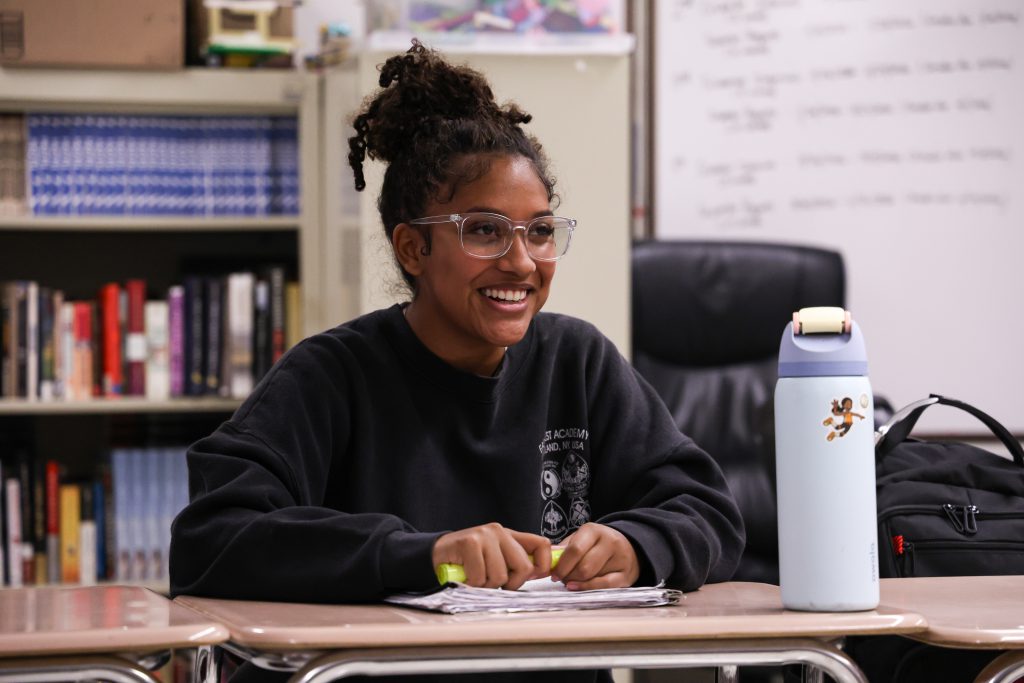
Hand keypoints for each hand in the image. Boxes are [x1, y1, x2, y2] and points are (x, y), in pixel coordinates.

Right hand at [432, 523, 551, 589]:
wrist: (437, 554)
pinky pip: (480, 577)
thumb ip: (515, 562)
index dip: (543, 565)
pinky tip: (465, 575)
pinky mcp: (470, 543)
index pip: (541, 545)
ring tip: (476, 576)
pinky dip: (472, 584)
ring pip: (500, 576)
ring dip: (487, 585)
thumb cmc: (469, 561)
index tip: (534, 578)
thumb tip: (540, 573)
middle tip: (494, 582)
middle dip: (510, 583)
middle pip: (524, 567)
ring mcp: (484, 535)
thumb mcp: (496, 558)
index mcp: (510, 535)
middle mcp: (499, 531)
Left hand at [551, 523, 639, 590]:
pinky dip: (588, 588)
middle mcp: (609, 542)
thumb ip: (564, 548)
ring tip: (571, 580)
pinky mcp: (626, 575)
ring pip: (592, 577)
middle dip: (568, 576)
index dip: (561, 565)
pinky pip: (604, 586)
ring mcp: (620, 558)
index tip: (554, 574)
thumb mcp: (581, 539)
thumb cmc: (597, 544)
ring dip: (577, 582)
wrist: (629, 547)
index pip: (575, 550)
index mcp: (594, 530)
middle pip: (583, 567)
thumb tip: (548, 559)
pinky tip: (577, 587)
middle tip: (562, 578)